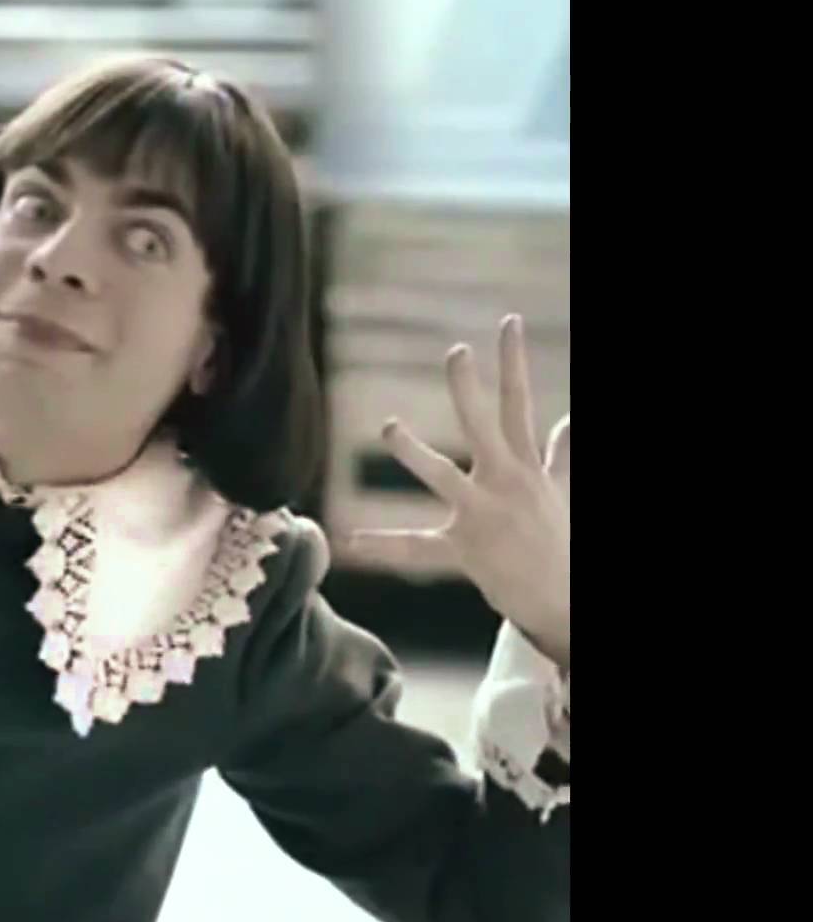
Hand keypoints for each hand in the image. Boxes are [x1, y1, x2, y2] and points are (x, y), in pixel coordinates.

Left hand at [351, 316, 569, 666]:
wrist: (565, 599)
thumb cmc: (560, 540)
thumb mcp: (561, 491)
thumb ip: (560, 455)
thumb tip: (569, 421)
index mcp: (525, 466)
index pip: (519, 402)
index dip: (513, 360)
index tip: (508, 322)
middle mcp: (504, 484)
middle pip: (484, 426)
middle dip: (469, 389)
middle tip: (457, 351)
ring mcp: (481, 516)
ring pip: (443, 475)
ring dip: (414, 451)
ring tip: (390, 425)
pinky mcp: (461, 550)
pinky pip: (416, 549)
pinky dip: (383, 545)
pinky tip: (351, 541)